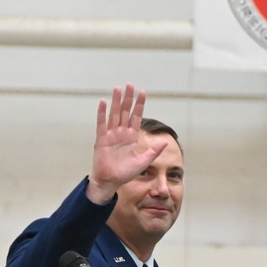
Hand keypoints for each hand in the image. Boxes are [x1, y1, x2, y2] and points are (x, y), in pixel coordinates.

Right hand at [86, 84, 167, 203]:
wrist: (111, 181)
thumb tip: (165, 141)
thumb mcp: (143, 161)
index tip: (143, 93)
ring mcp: (111, 135)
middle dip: (128, 99)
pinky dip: (102, 113)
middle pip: (125, 112)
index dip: (139, 105)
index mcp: (131, 137)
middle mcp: (121, 133)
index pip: (136, 117)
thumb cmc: (125, 173)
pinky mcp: (101, 139)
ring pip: (114, 114)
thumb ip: (154, 151)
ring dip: (116, 102)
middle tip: (130, 85)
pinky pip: (102, 124)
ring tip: (118, 89)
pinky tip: (103, 102)